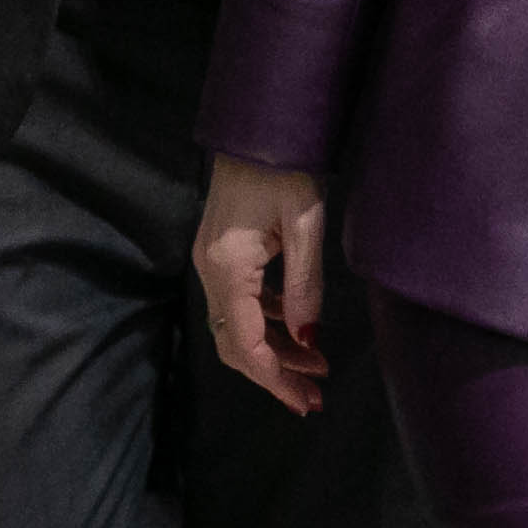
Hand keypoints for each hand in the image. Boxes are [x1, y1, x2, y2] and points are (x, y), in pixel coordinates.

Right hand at [195, 156, 333, 414]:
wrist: (256, 127)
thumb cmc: (282, 166)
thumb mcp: (305, 223)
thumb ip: (305, 284)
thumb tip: (309, 337)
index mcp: (227, 267)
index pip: (246, 342)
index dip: (274, 378)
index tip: (304, 400)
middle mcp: (211, 271)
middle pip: (236, 343)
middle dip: (274, 374)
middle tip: (313, 398)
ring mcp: (213, 263)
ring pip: (239, 325)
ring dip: (275, 350)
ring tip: (317, 367)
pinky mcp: (222, 254)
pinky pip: (242, 303)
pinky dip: (269, 322)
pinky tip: (298, 327)